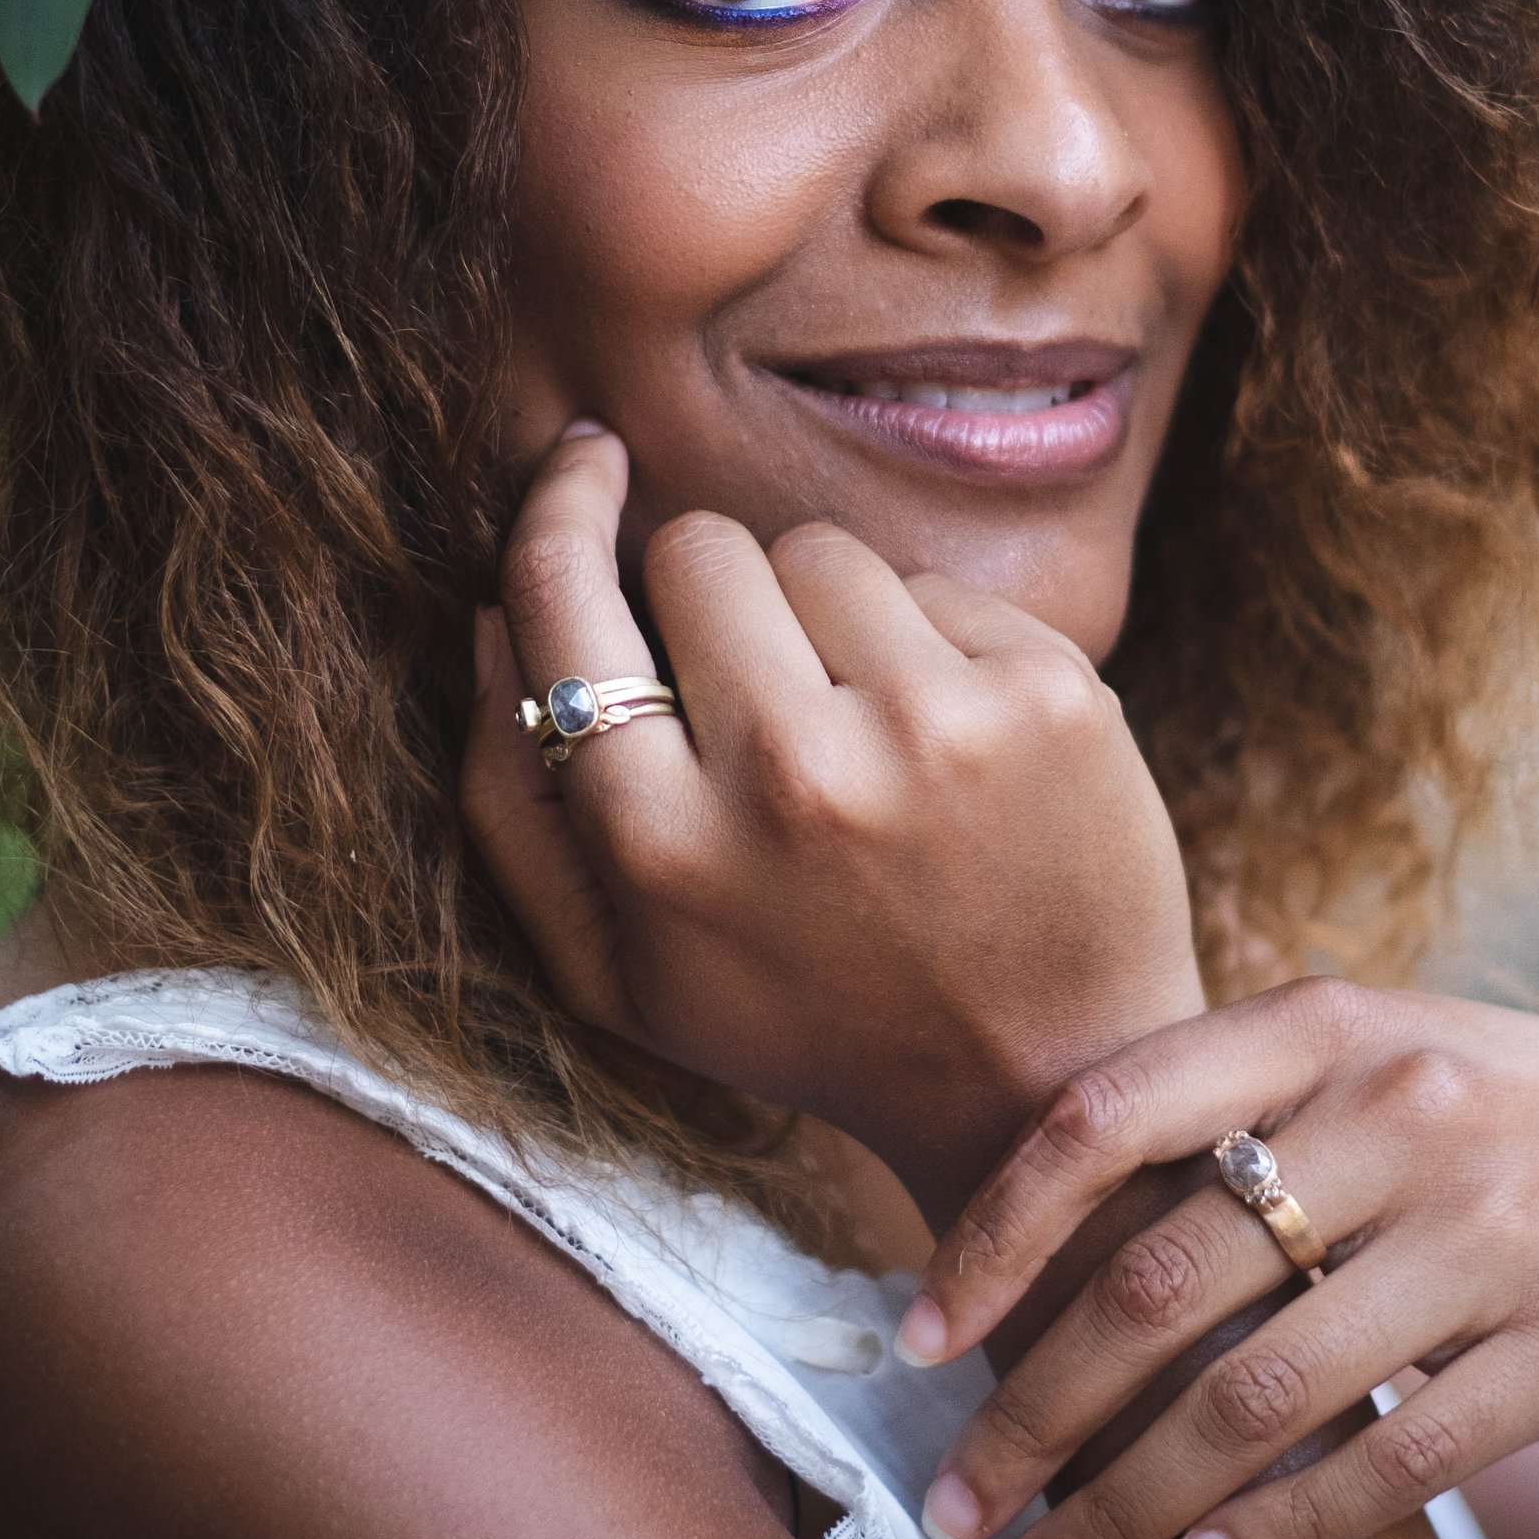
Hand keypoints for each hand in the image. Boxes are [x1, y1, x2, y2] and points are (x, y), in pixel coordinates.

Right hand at [459, 423, 1206, 1213]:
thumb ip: (513, 807)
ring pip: (822, 550)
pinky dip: (930, 645)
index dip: (562, 507)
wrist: (1043, 1079)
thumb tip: (488, 613)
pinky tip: (952, 745)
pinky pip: (937, 584)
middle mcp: (795, 772)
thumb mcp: (616, 974)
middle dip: (711, 597)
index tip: (587, 459)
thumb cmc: (807, 1018)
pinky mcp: (1049, 691)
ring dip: (826, 618)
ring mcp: (936, 723)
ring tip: (862, 735)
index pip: (568, 598)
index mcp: (664, 846)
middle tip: (757, 691)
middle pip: (702, 549)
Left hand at [898, 978, 1538, 1538]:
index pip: (1108, 1113)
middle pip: (1160, 1284)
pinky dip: (1276, 1530)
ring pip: (1256, 1397)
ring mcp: (1488, 1228)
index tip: (915, 1336)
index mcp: (1325, 1021)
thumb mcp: (1371, 1049)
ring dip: (1126, 1507)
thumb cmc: (1496, 1108)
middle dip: (1031, 1414)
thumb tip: (1027, 1206)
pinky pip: (1389, 1462)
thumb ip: (1228, 1101)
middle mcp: (1400, 1107)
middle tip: (953, 1507)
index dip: (994, 1231)